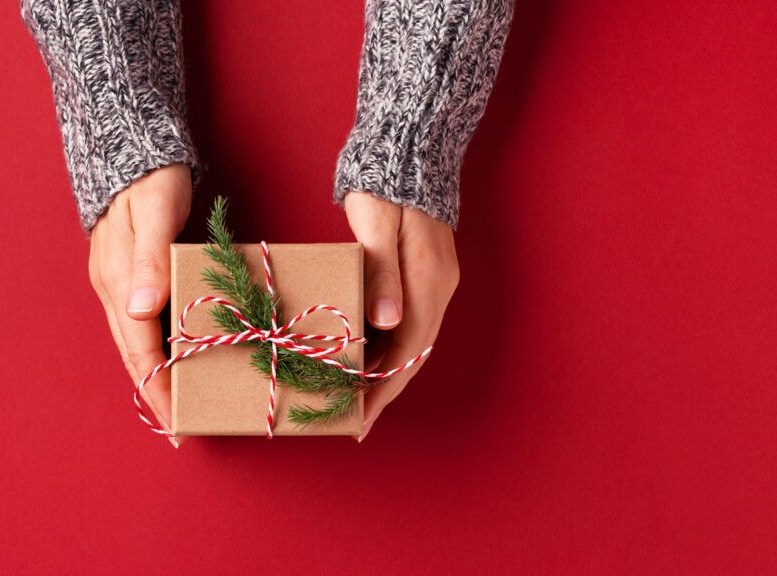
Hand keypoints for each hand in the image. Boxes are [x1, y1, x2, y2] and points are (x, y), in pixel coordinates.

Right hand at [88, 164, 191, 445]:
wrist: (135, 150)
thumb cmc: (152, 180)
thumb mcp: (156, 213)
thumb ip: (150, 260)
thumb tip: (141, 308)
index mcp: (118, 281)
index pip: (139, 348)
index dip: (156, 385)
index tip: (174, 419)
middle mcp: (114, 288)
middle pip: (134, 353)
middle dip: (154, 391)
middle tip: (178, 426)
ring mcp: (119, 283)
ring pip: (135, 341)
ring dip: (154, 373)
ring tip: (175, 402)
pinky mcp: (130, 275)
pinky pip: (141, 323)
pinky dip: (156, 347)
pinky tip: (171, 358)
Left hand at [344, 191, 458, 440]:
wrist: (408, 147)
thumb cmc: (384, 185)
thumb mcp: (378, 225)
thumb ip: (383, 273)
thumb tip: (387, 323)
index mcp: (429, 282)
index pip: (409, 351)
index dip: (384, 388)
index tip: (361, 417)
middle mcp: (438, 288)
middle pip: (412, 353)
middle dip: (383, 388)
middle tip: (352, 417)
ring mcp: (433, 280)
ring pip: (410, 339)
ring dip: (384, 368)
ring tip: (353, 395)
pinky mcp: (423, 272)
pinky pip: (407, 321)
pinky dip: (387, 344)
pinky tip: (363, 354)